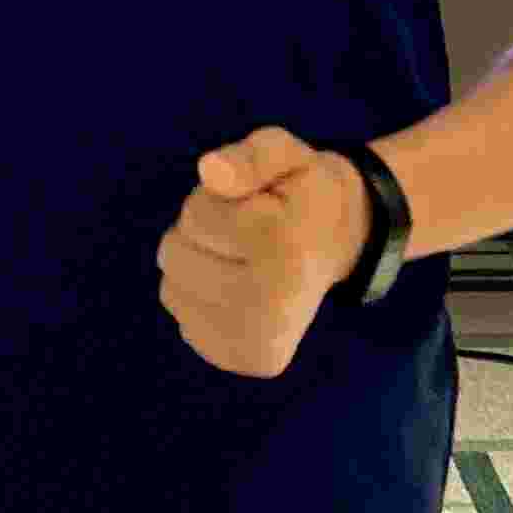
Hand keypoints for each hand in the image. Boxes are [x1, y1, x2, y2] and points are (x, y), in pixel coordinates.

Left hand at [157, 128, 369, 378]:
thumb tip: (210, 171)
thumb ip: (250, 156)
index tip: (258, 204)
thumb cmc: (303, 192)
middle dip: (200, 232)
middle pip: (172, 254)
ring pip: (171, 288)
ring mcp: (258, 346)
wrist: (340, 241)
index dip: (216, 197)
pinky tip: (241, 285)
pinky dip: (201, 298)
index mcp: (285, 255)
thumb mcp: (284, 152)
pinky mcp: (246, 360)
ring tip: (244, 256)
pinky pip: (183, 316)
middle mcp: (272, 312)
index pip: (195, 215)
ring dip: (198, 263)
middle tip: (247, 231)